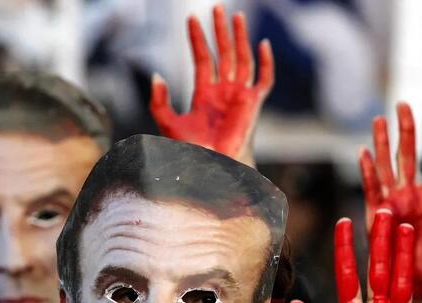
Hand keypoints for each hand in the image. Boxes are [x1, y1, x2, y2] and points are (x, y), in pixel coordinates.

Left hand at [150, 4, 272, 165]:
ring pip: (242, 59)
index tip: (191, 18)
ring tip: (236, 16)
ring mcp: (239, 96)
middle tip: (216, 7)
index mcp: (204, 94)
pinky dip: (265, 63)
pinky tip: (261, 44)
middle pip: (224, 53)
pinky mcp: (253, 104)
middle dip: (220, 31)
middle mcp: (223, 91)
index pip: (203, 58)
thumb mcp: (168, 123)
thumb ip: (159, 101)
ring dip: (239, 38)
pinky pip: (263, 79)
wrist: (210, 167)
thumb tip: (156, 74)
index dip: (198, 39)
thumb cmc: (190, 151)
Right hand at [359, 102, 421, 300]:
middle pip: (407, 155)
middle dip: (405, 130)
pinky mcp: (375, 214)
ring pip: (386, 166)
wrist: (411, 285)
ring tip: (380, 119)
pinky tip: (364, 152)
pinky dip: (368, 171)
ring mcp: (391, 202)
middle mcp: (409, 195)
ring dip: (382, 143)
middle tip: (402, 104)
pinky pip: (371, 188)